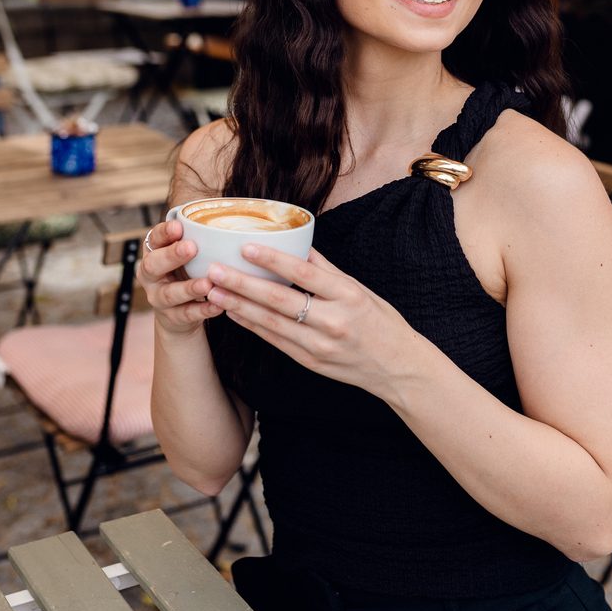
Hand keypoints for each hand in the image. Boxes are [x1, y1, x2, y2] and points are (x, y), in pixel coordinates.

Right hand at [137, 218, 223, 335]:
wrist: (179, 313)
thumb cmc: (188, 271)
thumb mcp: (189, 253)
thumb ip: (201, 236)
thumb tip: (231, 210)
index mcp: (154, 253)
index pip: (154, 239)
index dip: (164, 233)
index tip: (178, 226)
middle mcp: (150, 275)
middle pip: (153, 265)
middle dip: (171, 256)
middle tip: (191, 247)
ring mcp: (158, 298)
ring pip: (168, 294)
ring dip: (188, 288)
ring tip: (207, 284)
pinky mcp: (172, 318)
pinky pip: (186, 315)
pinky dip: (202, 310)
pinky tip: (218, 305)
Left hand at [205, 245, 425, 396]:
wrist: (398, 368)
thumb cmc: (382, 323)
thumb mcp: (360, 289)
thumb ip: (326, 269)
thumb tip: (298, 242)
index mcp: (347, 296)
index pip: (304, 274)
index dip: (273, 260)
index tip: (245, 247)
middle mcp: (332, 322)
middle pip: (279, 300)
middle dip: (242, 285)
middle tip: (214, 270)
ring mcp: (319, 346)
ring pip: (270, 323)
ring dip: (238, 306)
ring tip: (213, 291)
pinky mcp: (310, 363)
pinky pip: (275, 341)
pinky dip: (252, 325)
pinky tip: (234, 312)